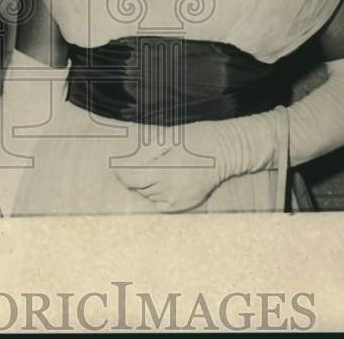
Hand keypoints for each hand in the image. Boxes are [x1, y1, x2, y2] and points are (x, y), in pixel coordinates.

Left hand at [112, 121, 228, 213]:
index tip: (117, 163)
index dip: (120, 170)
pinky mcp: (184, 205)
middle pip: (138, 187)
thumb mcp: (167, 137)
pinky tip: (167, 179)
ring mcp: (178, 201)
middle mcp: (171, 190)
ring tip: (162, 166)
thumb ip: (142, 153)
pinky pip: (160, 203)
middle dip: (136, 174)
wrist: (226, 151)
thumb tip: (121, 165)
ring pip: (148, 195)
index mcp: (165, 170)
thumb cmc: (196, 138)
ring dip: (147, 183)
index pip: (130, 178)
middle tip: (147, 159)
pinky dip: (157, 193)